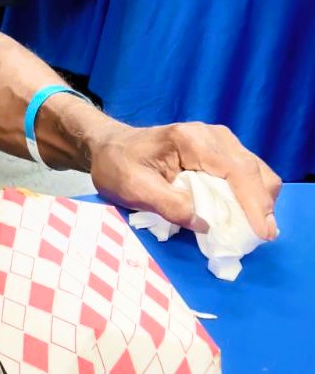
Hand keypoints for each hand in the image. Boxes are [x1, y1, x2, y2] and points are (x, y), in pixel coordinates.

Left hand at [88, 122, 280, 240]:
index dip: (254, 203)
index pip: (236, 170)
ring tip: (250, 230)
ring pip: (256, 172)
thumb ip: (169, 205)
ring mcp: (219, 142)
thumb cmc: (117, 165)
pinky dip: (249, 196)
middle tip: (258, 237)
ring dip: (257, 202)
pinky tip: (240, 216)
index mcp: (191, 140)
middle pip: (254, 170)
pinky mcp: (219, 152)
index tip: (263, 232)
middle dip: (262, 205)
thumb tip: (205, 224)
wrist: (110, 146)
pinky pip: (245, 175)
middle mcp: (213, 136)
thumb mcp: (133, 188)